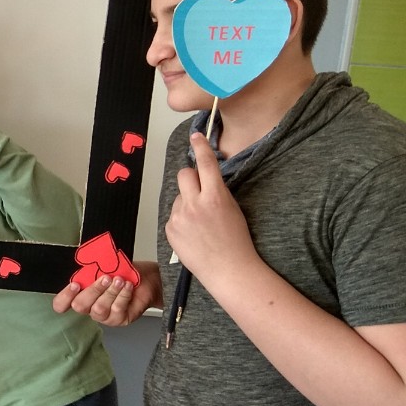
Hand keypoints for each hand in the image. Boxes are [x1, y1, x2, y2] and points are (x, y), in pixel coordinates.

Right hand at [53, 261, 160, 325]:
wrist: (147, 280)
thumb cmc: (124, 273)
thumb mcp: (105, 267)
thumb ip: (92, 269)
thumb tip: (86, 263)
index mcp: (81, 294)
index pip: (61, 304)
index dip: (64, 297)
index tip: (76, 284)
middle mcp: (90, 307)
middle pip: (79, 306)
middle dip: (93, 290)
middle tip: (105, 278)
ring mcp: (104, 316)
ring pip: (99, 309)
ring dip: (110, 292)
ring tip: (120, 280)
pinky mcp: (119, 320)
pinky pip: (117, 310)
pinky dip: (123, 295)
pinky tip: (128, 287)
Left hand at [166, 133, 256, 283]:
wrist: (228, 269)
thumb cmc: (236, 240)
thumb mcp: (232, 208)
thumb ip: (216, 191)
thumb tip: (204, 179)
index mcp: (215, 196)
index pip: (206, 164)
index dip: (200, 147)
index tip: (195, 137)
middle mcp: (195, 203)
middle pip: (184, 174)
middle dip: (191, 178)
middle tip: (199, 190)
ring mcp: (179, 216)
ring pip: (178, 196)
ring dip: (187, 202)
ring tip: (200, 223)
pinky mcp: (170, 228)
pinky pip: (173, 215)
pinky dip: (181, 220)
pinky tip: (193, 234)